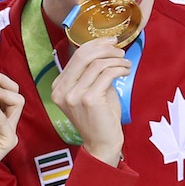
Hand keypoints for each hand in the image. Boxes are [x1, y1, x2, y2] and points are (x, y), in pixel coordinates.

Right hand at [51, 39, 130, 165]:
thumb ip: (92, 73)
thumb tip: (106, 50)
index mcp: (58, 87)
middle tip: (120, 50)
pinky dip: (119, 69)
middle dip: (105, 48)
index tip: (110, 41)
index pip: (75, 56)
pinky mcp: (89, 100)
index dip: (95, 44)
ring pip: (97, 63)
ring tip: (126, 63)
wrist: (101, 144)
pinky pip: (106, 74)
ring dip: (116, 60)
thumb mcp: (90, 91)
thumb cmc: (99, 118)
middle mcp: (62, 90)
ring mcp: (73, 95)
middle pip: (83, 55)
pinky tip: (125, 71)